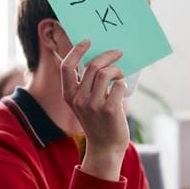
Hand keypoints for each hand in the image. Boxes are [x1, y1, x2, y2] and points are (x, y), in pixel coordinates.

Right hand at [59, 40, 128, 180]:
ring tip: (120, 74)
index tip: (87, 41)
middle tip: (117, 52)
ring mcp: (93, 105)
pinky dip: (122, 84)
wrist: (105, 147)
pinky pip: (118, 85)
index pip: (67, 67)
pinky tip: (121, 89)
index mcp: (69, 95)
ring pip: (105, 73)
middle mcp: (79, 99)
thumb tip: (100, 58)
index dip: (77, 51)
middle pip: (92, 66)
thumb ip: (86, 84)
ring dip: (116, 69)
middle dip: (107, 55)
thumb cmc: (97, 121)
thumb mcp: (84, 103)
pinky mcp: (109, 109)